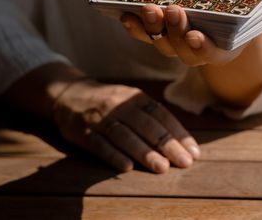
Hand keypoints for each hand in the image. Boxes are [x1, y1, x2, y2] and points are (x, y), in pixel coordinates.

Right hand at [51, 80, 199, 172]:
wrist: (68, 94)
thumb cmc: (110, 103)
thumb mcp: (131, 101)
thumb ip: (153, 117)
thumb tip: (182, 141)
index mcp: (135, 97)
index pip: (161, 115)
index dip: (178, 133)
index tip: (193, 152)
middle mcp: (119, 105)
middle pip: (146, 126)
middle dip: (167, 145)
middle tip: (184, 162)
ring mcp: (100, 118)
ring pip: (124, 136)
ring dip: (144, 152)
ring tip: (162, 168)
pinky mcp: (83, 132)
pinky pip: (99, 144)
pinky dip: (113, 155)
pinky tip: (127, 167)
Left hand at [120, 0, 261, 65]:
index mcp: (228, 45)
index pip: (214, 54)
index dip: (203, 48)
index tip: (193, 35)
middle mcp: (201, 50)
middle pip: (184, 51)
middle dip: (175, 32)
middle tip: (173, 9)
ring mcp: (179, 42)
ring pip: (163, 44)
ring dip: (153, 29)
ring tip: (149, 7)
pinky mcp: (162, 32)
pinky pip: (146, 35)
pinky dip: (136, 28)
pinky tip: (126, 14)